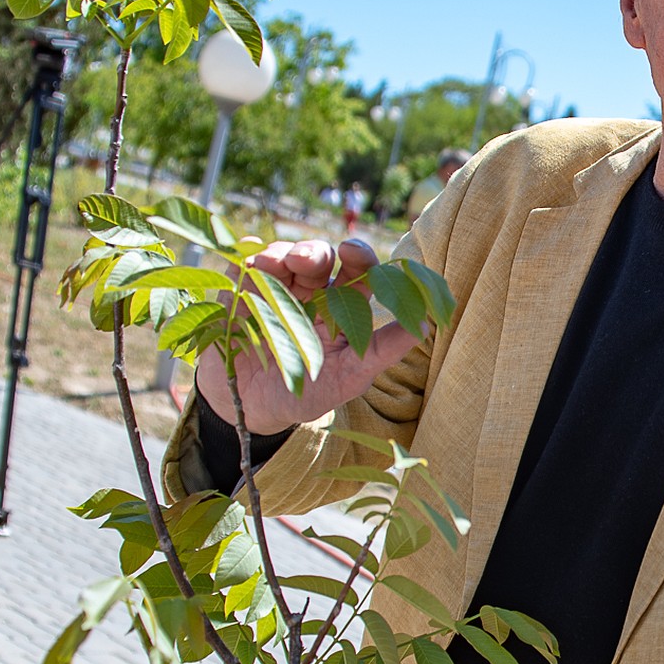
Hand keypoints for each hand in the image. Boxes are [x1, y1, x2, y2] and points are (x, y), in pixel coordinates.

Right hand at [195, 239, 421, 433]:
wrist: (254, 410)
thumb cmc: (310, 390)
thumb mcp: (351, 376)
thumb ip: (384, 350)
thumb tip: (425, 326)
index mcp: (341, 305)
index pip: (356, 271)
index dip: (358, 257)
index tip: (353, 254)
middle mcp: (309, 292)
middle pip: (317, 257)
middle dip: (314, 252)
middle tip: (308, 261)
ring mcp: (272, 290)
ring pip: (280, 257)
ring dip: (279, 255)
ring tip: (275, 265)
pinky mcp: (237, 296)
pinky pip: (242, 271)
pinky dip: (248, 266)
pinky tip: (251, 272)